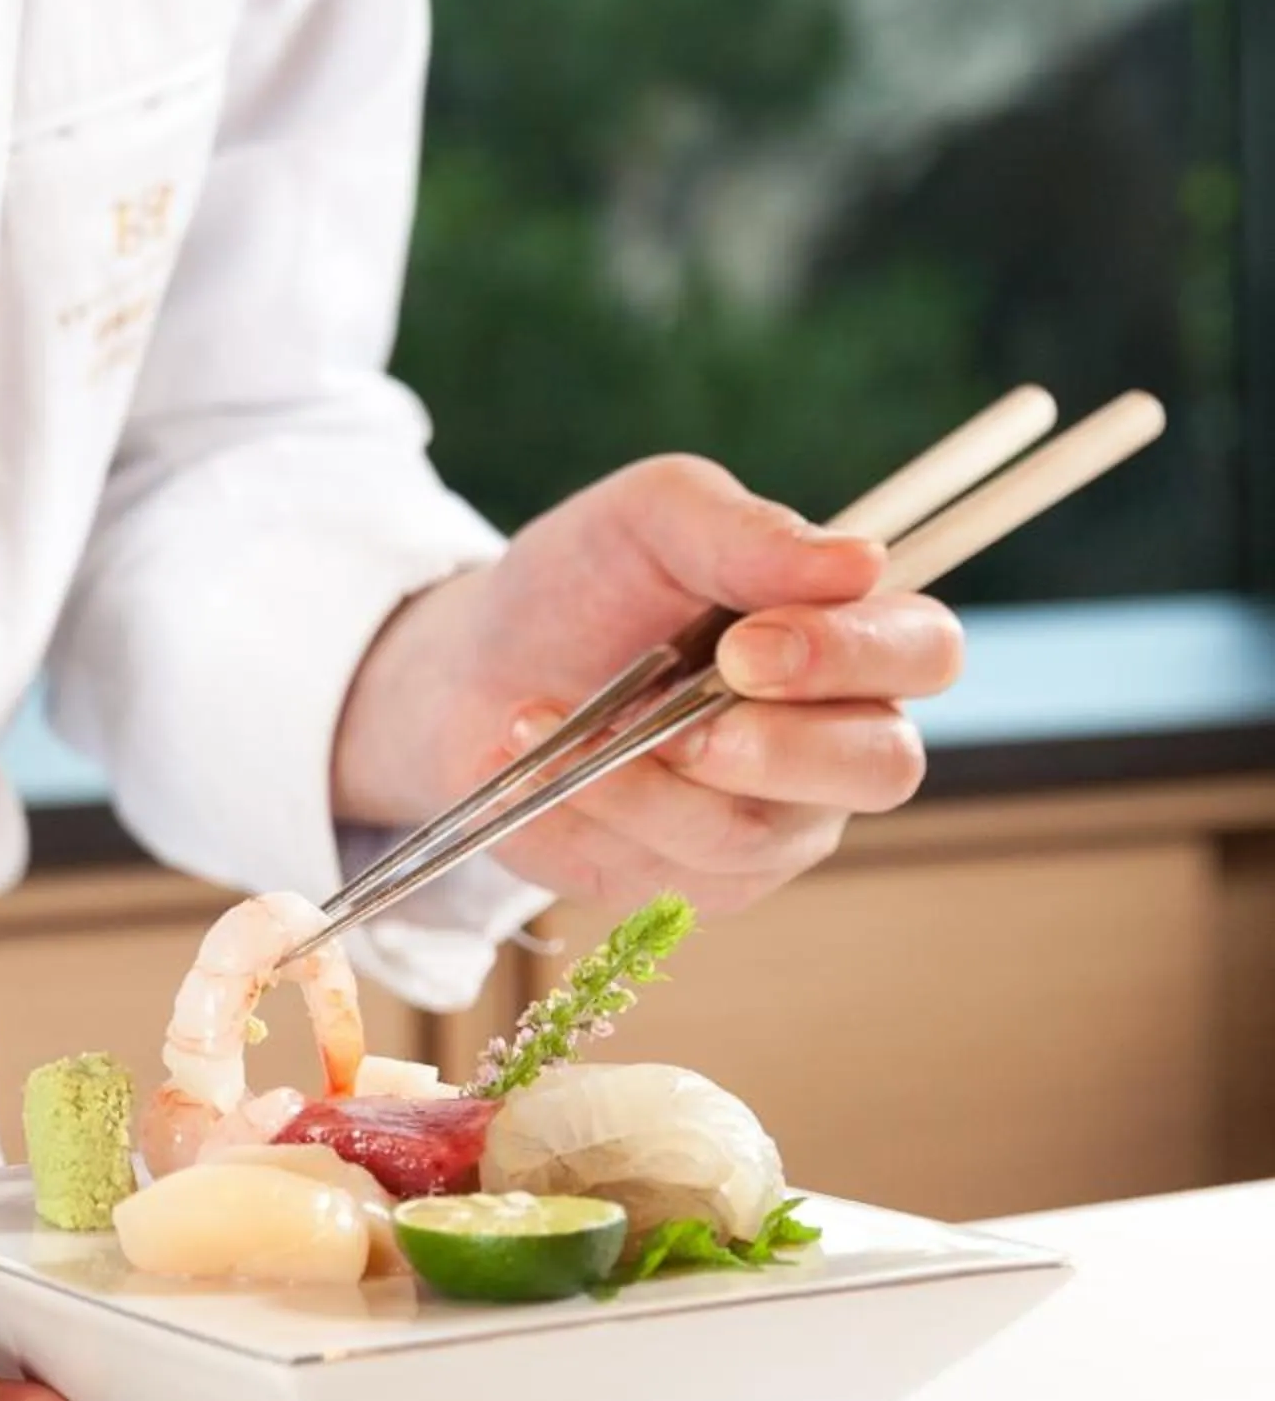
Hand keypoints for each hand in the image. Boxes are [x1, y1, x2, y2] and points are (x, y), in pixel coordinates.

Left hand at [331, 456, 962, 913]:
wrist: (476, 667)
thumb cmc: (590, 581)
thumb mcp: (649, 518)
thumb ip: (744, 532)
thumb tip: (860, 562)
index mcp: (851, 636)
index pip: (924, 652)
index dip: (851, 654)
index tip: (746, 643)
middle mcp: (836, 738)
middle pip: (884, 767)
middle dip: (780, 748)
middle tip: (677, 723)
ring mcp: (773, 823)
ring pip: (749, 833)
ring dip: (639, 780)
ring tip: (541, 715)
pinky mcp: (696, 881)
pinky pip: (663, 872)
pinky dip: (586, 812)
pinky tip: (529, 764)